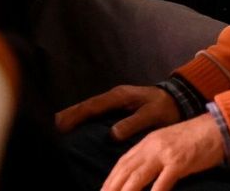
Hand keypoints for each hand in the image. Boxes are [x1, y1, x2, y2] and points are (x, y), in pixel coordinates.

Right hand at [55, 83, 178, 138]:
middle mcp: (114, 96)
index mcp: (120, 96)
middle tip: (51, 127)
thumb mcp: (152, 114)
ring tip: (57, 129)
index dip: (75, 115)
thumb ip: (134, 122)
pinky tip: (76, 128)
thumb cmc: (165, 107)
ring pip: (89, 108)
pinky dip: (83, 118)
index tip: (60, 124)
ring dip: (74, 117)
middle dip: (68, 115)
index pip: (92, 106)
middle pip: (86, 106)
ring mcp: (114, 101)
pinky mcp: (116, 107)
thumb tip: (112, 134)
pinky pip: (95, 112)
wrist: (178, 99)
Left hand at [101, 114, 224, 190]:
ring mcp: (166, 153)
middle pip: (125, 171)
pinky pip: (162, 183)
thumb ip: (154, 155)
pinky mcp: (180, 162)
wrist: (219, 127)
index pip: (122, 162)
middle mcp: (153, 146)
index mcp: (148, 141)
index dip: (110, 179)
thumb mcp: (169, 143)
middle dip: (111, 188)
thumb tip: (140, 175)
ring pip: (137, 178)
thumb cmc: (197, 138)